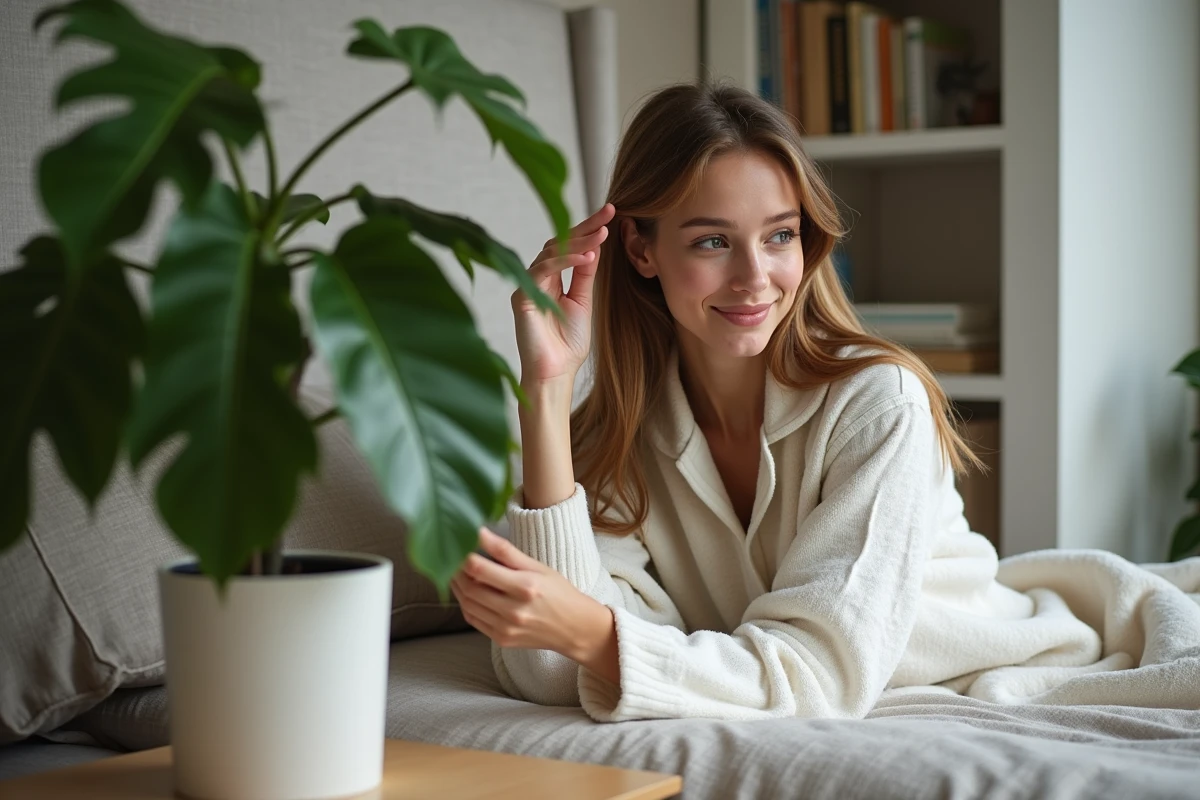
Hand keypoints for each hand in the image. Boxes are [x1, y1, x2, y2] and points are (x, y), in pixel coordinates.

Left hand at [450, 528, 614, 666]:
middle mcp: (514, 610)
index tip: (459, 546)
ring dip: (458, 588)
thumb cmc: (559, 592)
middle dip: (456, 572)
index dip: (463, 556)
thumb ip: (505, 550)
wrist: (575, 628)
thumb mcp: (537, 566)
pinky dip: (465, 604)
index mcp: (525, 587)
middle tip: (453, 559)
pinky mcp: (502, 639)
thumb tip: (479, 532)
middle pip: (470, 588)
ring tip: (458, 573)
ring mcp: (506, 628)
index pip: (479, 569)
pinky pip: (474, 620)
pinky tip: (468, 592)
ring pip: (468, 605)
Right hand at [512, 203, 616, 384]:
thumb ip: (585, 275)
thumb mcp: (583, 301)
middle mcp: (537, 277)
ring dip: (578, 241)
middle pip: (559, 241)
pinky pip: (543, 270)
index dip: (589, 228)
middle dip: (585, 225)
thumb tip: (594, 245)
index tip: (611, 213)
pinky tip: (586, 257)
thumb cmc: (567, 343)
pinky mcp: (522, 295)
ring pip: (551, 252)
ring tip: (602, 234)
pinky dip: (565, 261)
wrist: (555, 372)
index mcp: (551, 278)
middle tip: (608, 211)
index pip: (569, 245)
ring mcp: (527, 284)